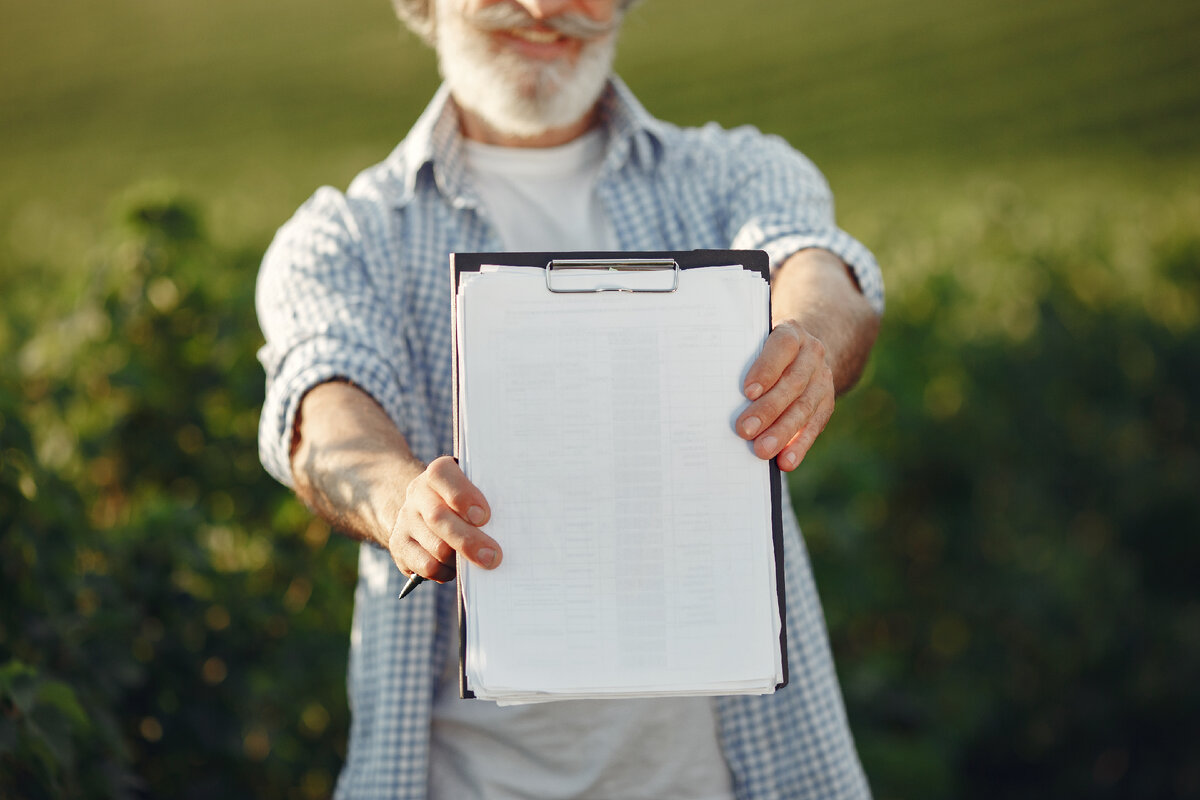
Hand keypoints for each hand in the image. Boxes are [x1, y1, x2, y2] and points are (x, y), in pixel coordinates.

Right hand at [387, 456, 501, 581]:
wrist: (425, 511)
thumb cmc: (465, 503)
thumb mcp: (474, 491)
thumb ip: (487, 501)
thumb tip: (507, 528)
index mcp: (438, 473)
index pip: (441, 475)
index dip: (462, 496)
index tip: (484, 517)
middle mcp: (417, 493)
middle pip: (438, 518)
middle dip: (469, 540)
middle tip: (493, 556)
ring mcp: (406, 520)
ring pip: (436, 547)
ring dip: (460, 559)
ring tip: (475, 559)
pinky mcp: (399, 545)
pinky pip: (426, 566)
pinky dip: (446, 572)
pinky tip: (454, 567)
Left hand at [736, 319, 834, 471]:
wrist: (805, 353)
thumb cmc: (766, 353)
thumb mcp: (758, 345)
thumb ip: (745, 362)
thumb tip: (720, 395)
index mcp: (792, 334)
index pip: (782, 348)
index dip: (766, 369)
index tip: (747, 391)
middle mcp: (812, 355)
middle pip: (792, 384)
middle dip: (768, 409)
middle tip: (744, 430)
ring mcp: (823, 380)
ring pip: (803, 408)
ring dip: (782, 432)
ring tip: (762, 451)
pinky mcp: (827, 404)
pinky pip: (814, 427)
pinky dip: (799, 446)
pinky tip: (785, 461)